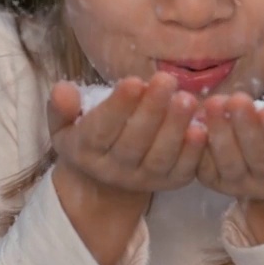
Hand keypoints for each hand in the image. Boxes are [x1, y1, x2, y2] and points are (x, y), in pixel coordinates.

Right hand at [47, 72, 206, 197]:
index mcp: (87, 151)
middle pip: (134, 143)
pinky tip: (202, 128)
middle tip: (166, 80)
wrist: (103, 184)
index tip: (133, 81)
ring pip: (160, 157)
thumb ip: (61, 108)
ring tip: (186, 99)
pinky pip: (183, 170)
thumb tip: (62, 89)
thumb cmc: (87, 138)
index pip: (101, 131)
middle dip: (151, 110)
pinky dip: (193, 152)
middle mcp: (115, 169)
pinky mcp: (170, 183)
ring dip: (175, 128)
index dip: (118, 107)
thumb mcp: (64, 125)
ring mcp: (144, 179)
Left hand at [196, 92, 263, 201]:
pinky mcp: (215, 180)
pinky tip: (192, 120)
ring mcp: (241, 184)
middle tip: (237, 100)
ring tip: (213, 104)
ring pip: (229, 163)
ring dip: (219, 134)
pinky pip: (204, 166)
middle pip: (257, 157)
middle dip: (246, 128)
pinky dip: (197, 146)